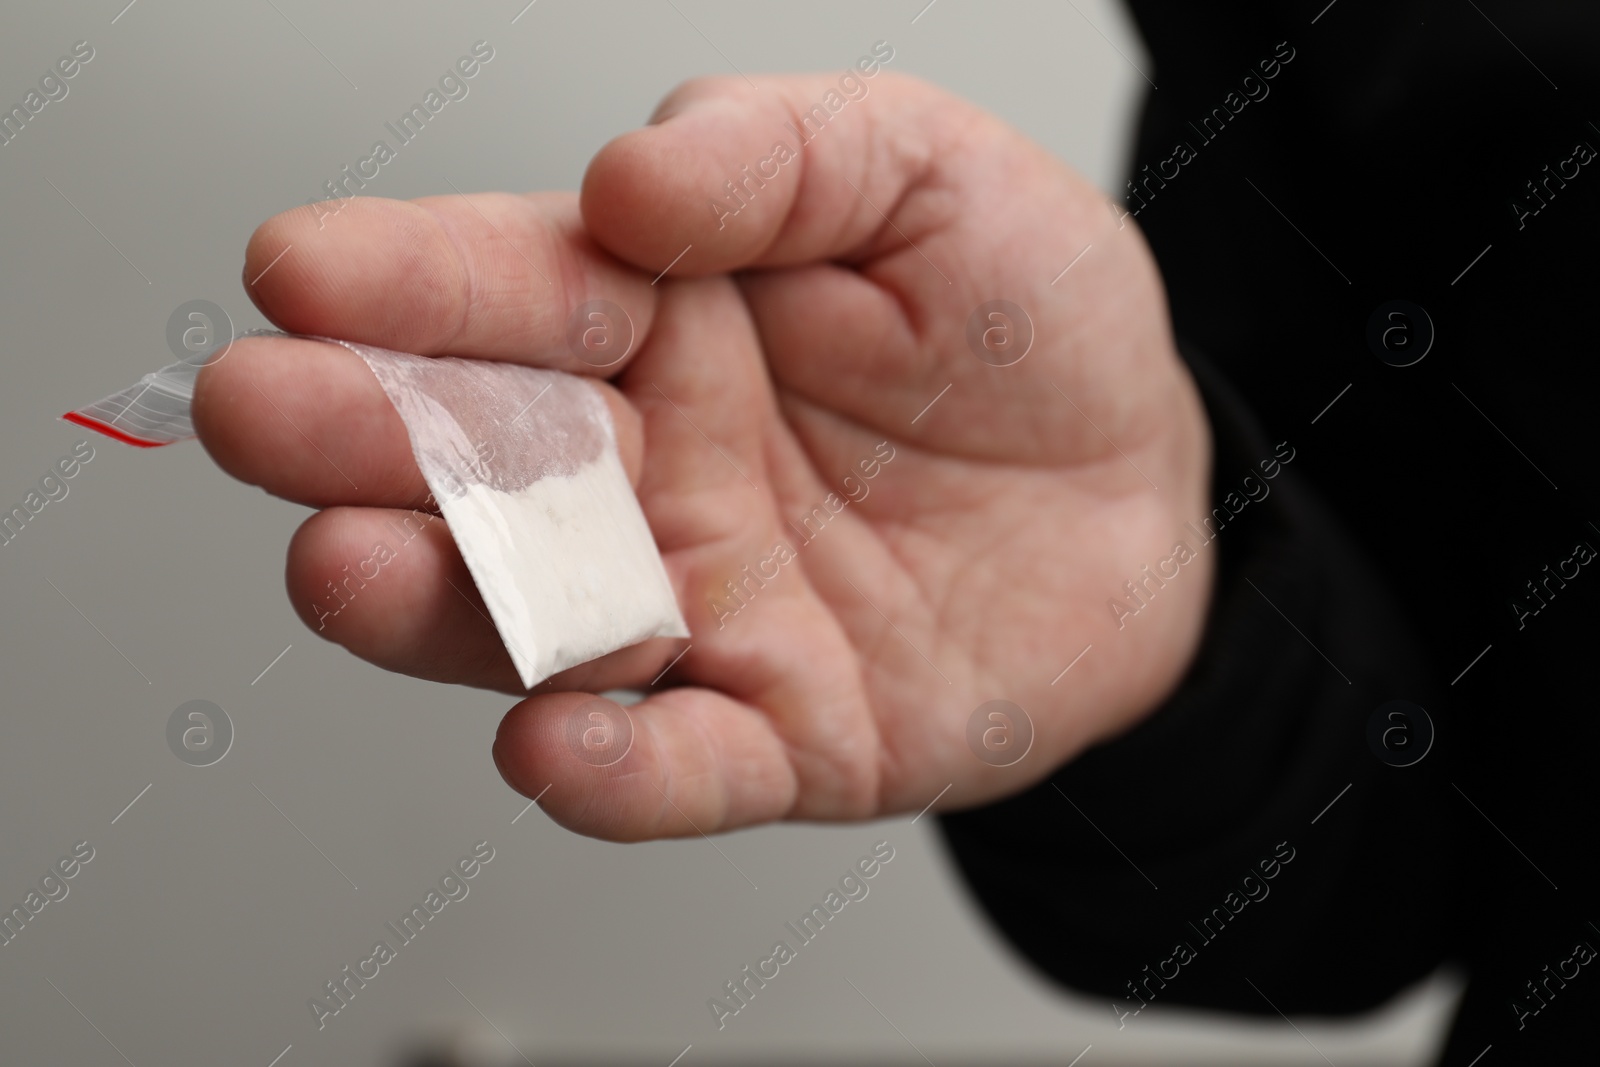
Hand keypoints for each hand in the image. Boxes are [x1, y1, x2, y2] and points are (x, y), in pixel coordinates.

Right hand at [193, 71, 1213, 839]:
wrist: (1135, 490)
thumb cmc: (1029, 326)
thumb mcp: (924, 175)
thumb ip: (777, 155)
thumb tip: (632, 181)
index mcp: (660, 322)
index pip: (515, 294)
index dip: (410, 281)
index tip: (306, 269)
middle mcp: (650, 471)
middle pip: (487, 462)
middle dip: (369, 438)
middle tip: (267, 410)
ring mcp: (703, 606)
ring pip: (543, 621)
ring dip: (442, 606)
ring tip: (353, 567)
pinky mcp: (781, 729)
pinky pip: (685, 761)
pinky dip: (617, 768)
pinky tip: (556, 740)